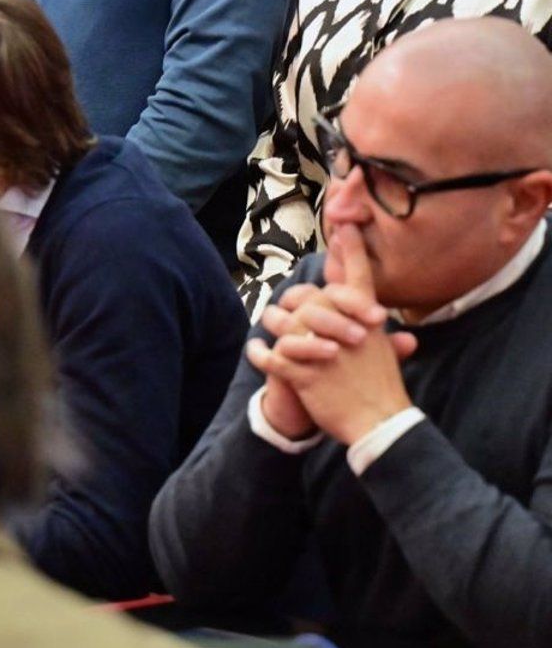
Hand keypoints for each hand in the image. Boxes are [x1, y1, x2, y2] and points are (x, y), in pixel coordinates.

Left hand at [248, 224, 418, 445]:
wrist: (379, 422)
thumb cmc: (380, 386)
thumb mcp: (384, 351)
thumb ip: (379, 332)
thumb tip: (393, 326)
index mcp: (366, 321)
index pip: (358, 278)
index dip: (352, 251)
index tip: (345, 225)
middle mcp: (344, 329)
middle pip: (306, 299)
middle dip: (291, 303)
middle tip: (284, 308)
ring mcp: (323, 350)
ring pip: (283, 324)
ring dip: (273, 328)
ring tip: (268, 334)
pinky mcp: (305, 373)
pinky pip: (271, 356)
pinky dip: (260, 354)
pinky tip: (255, 353)